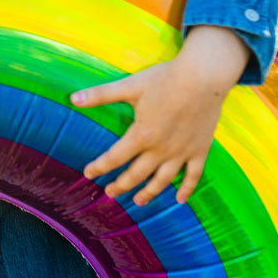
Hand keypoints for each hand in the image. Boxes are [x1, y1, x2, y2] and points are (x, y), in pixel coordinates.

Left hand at [70, 25, 248, 205]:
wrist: (204, 76)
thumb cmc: (165, 79)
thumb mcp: (129, 86)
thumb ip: (100, 95)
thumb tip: (72, 98)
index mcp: (142, 135)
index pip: (114, 157)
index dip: (99, 167)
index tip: (88, 174)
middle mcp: (161, 149)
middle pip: (136, 174)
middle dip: (120, 185)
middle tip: (109, 193)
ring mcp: (182, 152)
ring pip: (162, 179)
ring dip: (149, 192)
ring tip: (138, 201)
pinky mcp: (200, 149)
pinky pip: (193, 175)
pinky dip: (186, 189)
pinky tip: (179, 199)